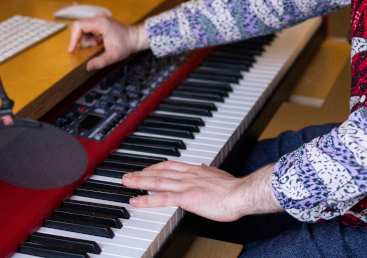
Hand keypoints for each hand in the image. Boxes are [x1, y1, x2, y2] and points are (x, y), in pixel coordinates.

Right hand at [68, 14, 148, 70]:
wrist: (135, 37)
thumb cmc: (126, 45)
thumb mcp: (113, 56)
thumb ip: (100, 62)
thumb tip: (88, 67)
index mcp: (101, 23)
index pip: (79, 26)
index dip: (73, 38)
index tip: (72, 49)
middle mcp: (99, 17)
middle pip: (79, 26)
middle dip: (81, 39)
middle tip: (91, 47)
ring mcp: (99, 17)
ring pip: (83, 27)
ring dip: (86, 38)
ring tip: (97, 45)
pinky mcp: (100, 19)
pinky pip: (87, 27)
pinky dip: (89, 35)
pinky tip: (98, 41)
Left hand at [121, 161, 281, 221]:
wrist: (241, 194)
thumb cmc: (234, 189)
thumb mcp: (219, 175)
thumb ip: (209, 171)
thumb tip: (204, 167)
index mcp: (196, 170)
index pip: (171, 165)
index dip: (156, 166)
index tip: (147, 168)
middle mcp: (188, 175)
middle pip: (159, 171)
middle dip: (142, 172)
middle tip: (128, 174)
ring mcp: (185, 185)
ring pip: (156, 181)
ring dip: (139, 182)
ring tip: (126, 182)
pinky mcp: (186, 197)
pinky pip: (161, 198)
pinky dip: (146, 199)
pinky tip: (136, 201)